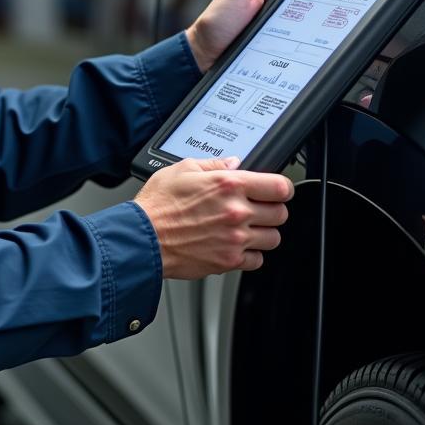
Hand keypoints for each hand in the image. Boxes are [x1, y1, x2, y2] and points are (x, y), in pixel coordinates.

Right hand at [134, 157, 292, 278]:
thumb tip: (232, 163)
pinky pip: (257, 260)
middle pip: (281, 213)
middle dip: (273, 209)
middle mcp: (236, 212)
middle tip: (259, 208)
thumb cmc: (158, 205)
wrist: (142, 238)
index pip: (280, 187)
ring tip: (248, 228)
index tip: (278, 190)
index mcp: (229, 184)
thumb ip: (213, 164)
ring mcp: (234, 239)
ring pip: (273, 238)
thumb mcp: (183, 168)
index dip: (282, 187)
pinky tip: (237, 245)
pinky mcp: (228, 261)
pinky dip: (251, 254)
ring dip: (264, 232)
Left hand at [186, 0, 308, 72]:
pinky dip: (305, 33)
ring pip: (305, 14)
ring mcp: (279, 21)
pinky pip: (299, 34)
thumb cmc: (217, 23)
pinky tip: (309, 33)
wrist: (207, 55)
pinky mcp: (282, 40)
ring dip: (312, 16)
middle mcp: (275, 1)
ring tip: (318, 15)